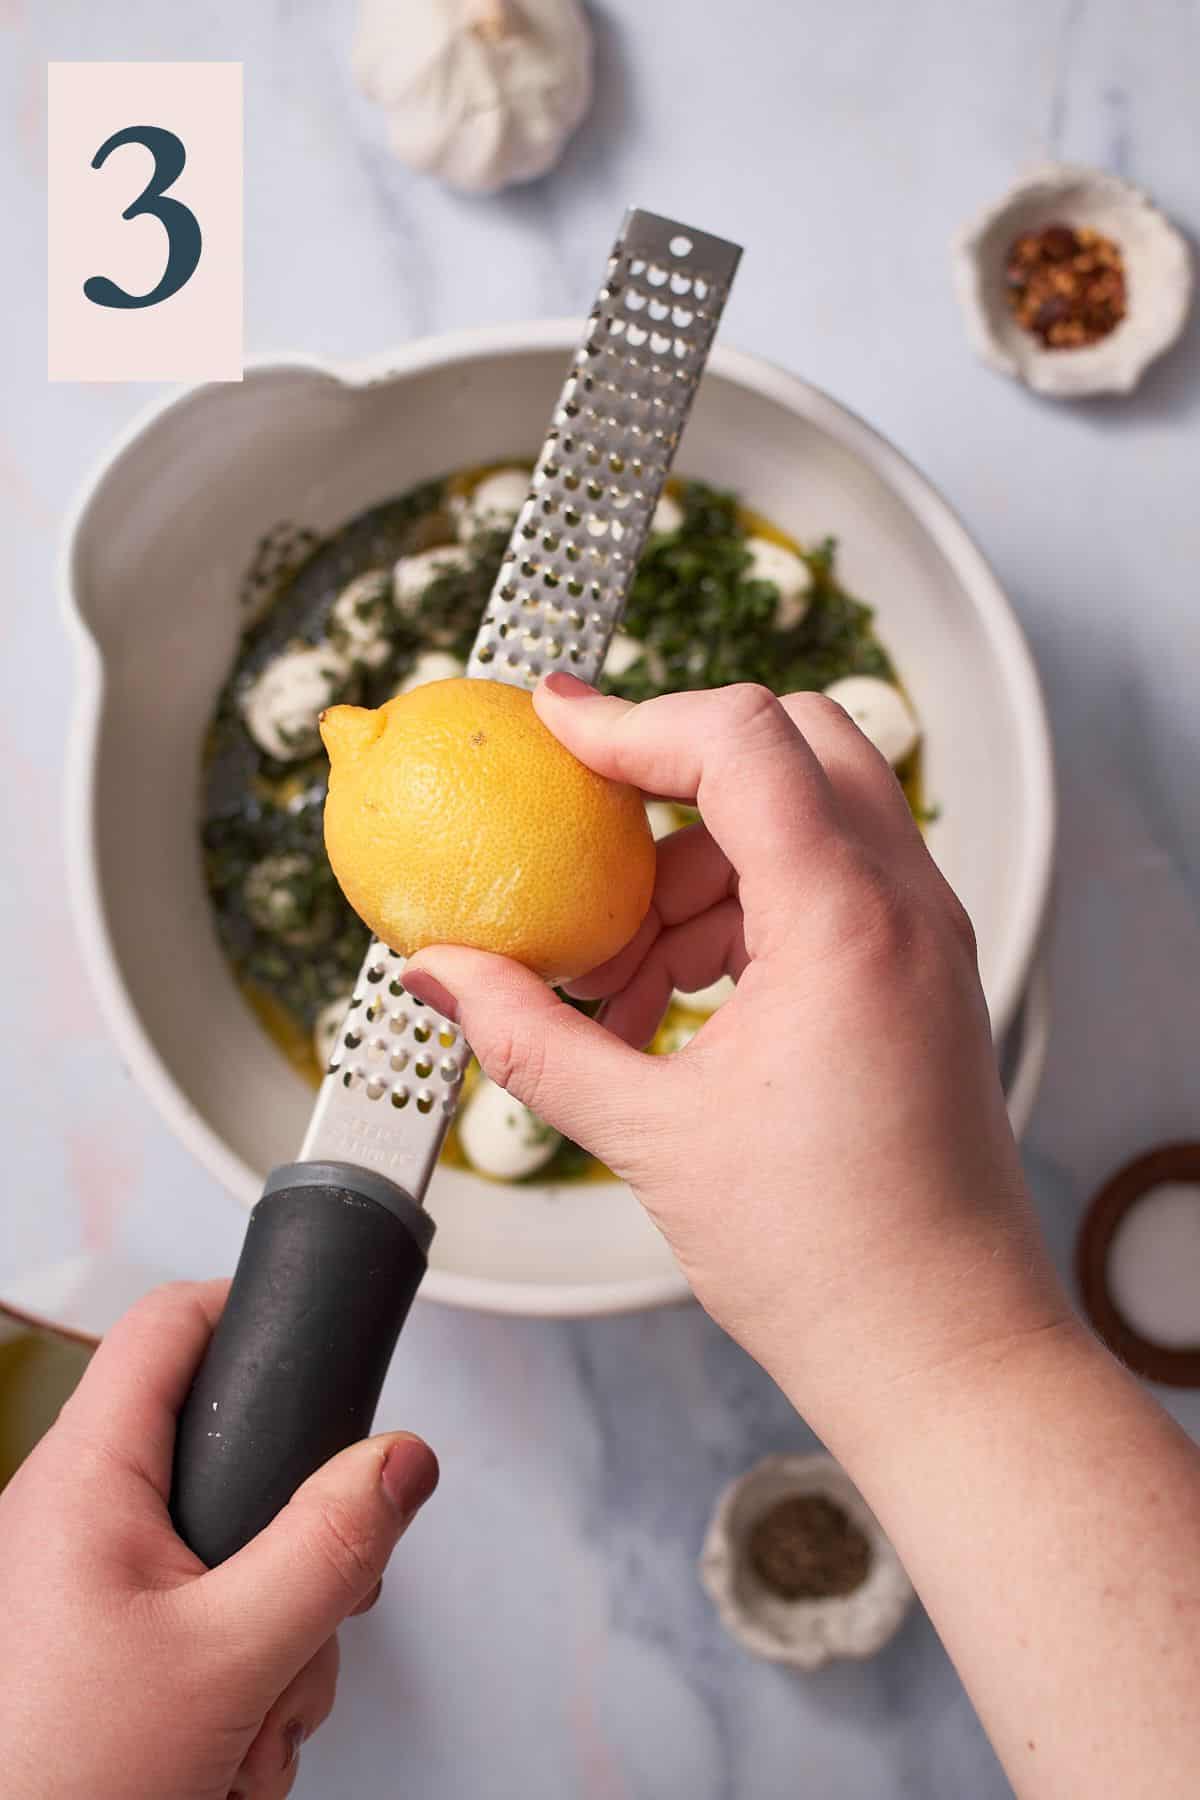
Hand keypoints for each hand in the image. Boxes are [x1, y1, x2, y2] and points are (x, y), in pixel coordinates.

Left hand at [0, 1281, 436, 1799]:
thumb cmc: (61, 1784)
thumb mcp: (232, 1659)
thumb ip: (330, 1547)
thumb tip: (401, 1459)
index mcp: (86, 1479)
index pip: (171, 1323)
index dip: (251, 1310)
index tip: (322, 1339)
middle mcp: (72, 1517)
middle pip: (226, 1455)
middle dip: (295, 1540)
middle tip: (318, 1604)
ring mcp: (81, 1585)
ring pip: (228, 1554)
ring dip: (273, 1635)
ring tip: (253, 1716)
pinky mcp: (94, 1645)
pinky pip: (201, 1620)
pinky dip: (238, 1678)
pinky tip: (229, 1745)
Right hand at [401, 677, 1068, 1442]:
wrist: (943, 1353)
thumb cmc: (828, 1260)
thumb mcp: (650, 1136)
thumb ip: (530, 1037)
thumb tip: (440, 972)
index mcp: (847, 922)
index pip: (742, 741)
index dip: (632, 719)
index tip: (552, 724)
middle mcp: (907, 906)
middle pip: (793, 744)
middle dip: (675, 777)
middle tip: (586, 843)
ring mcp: (925, 938)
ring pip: (804, 818)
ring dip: (695, 871)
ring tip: (618, 985)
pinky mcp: (918, 976)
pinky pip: (823, 887)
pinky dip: (738, 914)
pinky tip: (671, 1004)